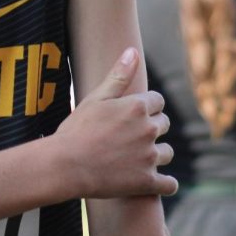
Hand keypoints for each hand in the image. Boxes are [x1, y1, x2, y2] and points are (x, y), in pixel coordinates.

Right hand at [54, 47, 176, 198]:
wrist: (65, 165)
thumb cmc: (76, 129)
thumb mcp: (96, 98)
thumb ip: (118, 75)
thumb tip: (133, 51)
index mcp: (137, 107)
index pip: (158, 101)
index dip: (146, 107)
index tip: (133, 115)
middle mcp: (148, 130)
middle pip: (164, 124)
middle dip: (151, 128)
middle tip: (130, 136)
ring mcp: (149, 157)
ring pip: (166, 153)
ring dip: (156, 154)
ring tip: (136, 158)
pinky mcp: (147, 182)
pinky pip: (170, 184)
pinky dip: (165, 183)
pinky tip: (155, 181)